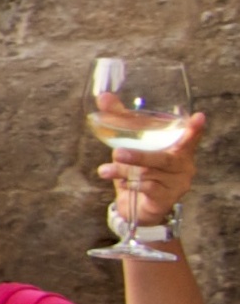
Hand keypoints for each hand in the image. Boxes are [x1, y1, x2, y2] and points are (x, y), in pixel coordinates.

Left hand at [102, 109, 205, 230]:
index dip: (195, 129)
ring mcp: (177, 183)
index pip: (190, 137)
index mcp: (178, 149)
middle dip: (139, 156)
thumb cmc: (137, 169)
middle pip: (163, 158)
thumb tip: (103, 96)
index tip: (199, 117)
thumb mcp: (129, 143)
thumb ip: (120, 119)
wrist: (137, 207)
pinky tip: (121, 183)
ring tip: (105, 170)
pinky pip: (148, 188)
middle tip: (118, 153)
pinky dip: (130, 184)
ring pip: (149, 174)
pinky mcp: (168, 198)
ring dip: (124, 171)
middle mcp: (183, 165)